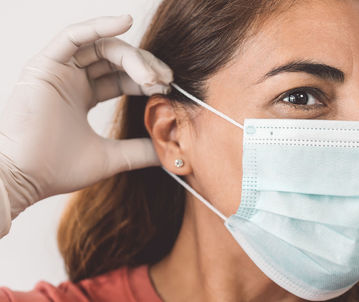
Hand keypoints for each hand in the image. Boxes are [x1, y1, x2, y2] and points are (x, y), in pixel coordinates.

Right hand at [0, 15, 171, 217]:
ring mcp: (58, 70)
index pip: (123, 78)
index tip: (168, 89)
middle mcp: (72, 79)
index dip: (146, 80)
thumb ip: (139, 151)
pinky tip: (125, 21)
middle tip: (166, 80)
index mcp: (84, 96)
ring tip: (152, 75)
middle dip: (146, 67)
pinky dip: (98, 26)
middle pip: (116, 60)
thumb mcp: (111, 157)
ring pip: (102, 48)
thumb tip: (167, 152)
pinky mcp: (45, 65)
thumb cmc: (59, 169)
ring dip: (132, 57)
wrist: (25, 178)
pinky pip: (73, 36)